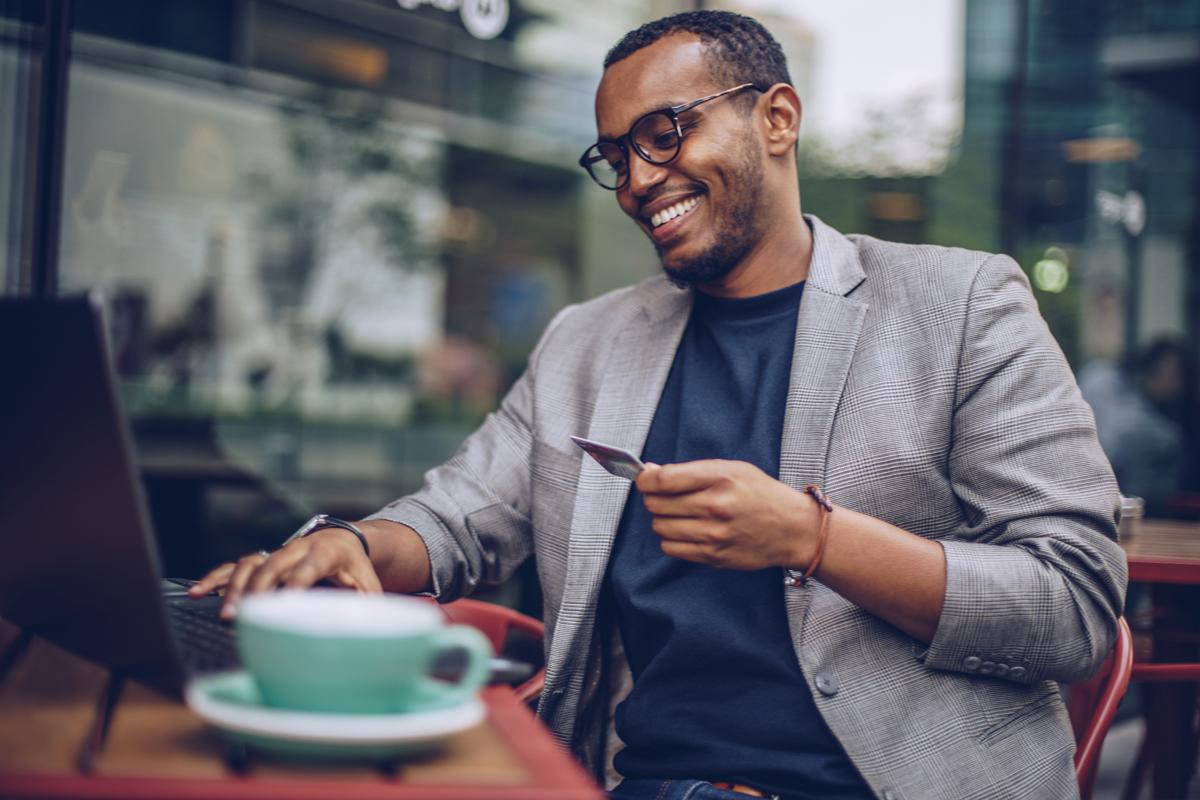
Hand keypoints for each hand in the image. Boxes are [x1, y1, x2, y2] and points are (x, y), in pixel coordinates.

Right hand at [188, 527, 382, 618]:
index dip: (295, 583)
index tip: (283, 601)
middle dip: (257, 589)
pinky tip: (198, 593)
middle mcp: (298, 548)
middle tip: (244, 615)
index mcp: (327, 552)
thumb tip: (376, 630)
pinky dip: (216, 578)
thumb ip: (371, 606)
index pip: (308, 567)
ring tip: (224, 612)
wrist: (344, 540)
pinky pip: (235, 565)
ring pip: (250, 563)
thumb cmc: (357, 568)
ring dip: (234, 587)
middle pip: (273, 565)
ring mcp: (278, 552)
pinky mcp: (264, 558)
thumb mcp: (370, 585)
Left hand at [636, 459, 817, 570]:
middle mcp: (715, 507)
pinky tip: (687, 531)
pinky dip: (672, 539)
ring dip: (663, 519)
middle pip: (656, 504)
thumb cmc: (762, 494)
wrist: (792, 529)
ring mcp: (714, 534)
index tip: (645, 479)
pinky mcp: (713, 556)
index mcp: (720, 478)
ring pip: (660, 527)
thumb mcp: (732, 469)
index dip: (645, 479)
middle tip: (667, 496)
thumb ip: (691, 470)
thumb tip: (651, 472)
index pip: (663, 480)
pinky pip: (671, 548)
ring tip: (680, 514)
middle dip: (654, 498)